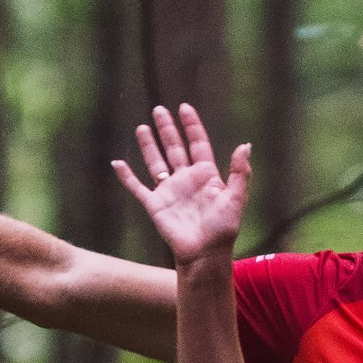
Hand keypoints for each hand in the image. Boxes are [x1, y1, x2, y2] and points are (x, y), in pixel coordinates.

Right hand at [112, 102, 251, 265]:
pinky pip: (137, 187)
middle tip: (159, 109)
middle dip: (167, 129)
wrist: (204, 254)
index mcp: (205, 175)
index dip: (192, 126)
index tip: (185, 108)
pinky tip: (117, 163)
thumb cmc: (223, 229)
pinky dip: (126, 176)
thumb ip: (239, 172)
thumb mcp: (235, 198)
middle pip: (174, 148)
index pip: (197, 144)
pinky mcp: (155, 205)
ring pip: (156, 162)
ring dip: (149, 145)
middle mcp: (186, 180)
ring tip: (143, 127)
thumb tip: (245, 145)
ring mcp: (169, 191)